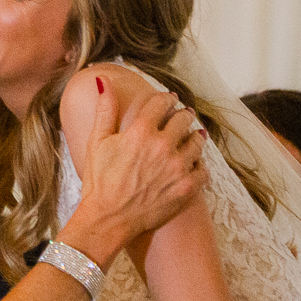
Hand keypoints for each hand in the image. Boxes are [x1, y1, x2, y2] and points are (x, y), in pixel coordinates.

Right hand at [73, 87, 206, 265]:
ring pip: (197, 141)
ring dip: (194, 136)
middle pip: (184, 118)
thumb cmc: (99, 182)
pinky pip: (203, 169)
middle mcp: (163, 147)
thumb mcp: (97, 142)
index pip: (162, 102)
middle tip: (181, 116)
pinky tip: (192, 164)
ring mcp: (178, 168)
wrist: (108, 220)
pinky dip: (199, 165)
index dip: (166, 98)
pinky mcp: (187, 188)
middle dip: (182, 114)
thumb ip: (105, 109)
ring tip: (190, 137)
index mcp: (141, 132)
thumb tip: (102, 80)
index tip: (168, 100)